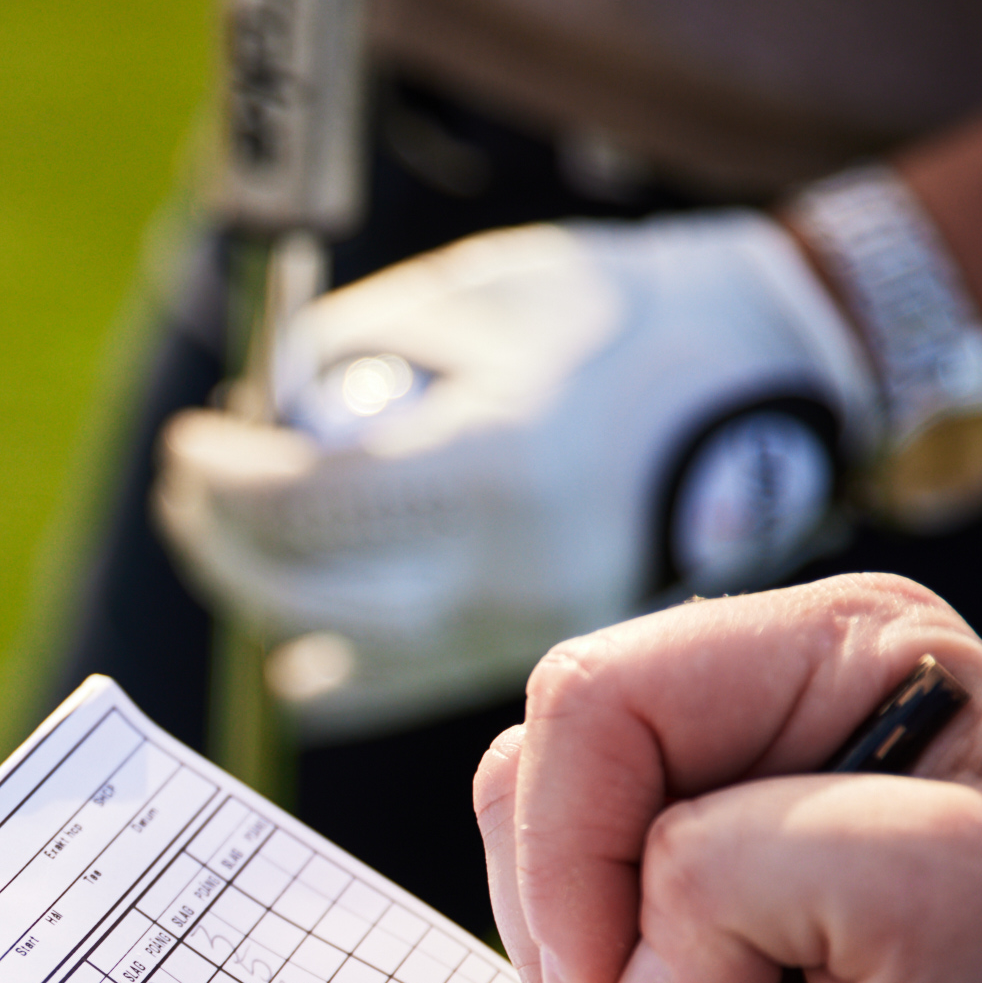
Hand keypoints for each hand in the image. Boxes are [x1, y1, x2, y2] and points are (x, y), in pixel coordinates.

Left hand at [153, 213, 875, 735]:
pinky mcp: (550, 649)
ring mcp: (530, 621)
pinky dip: (343, 673)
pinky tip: (301, 653)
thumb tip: (266, 410)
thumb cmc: (630, 314)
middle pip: (303, 592)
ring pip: (347, 649)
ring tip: (234, 539)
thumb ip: (362, 348)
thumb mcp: (486, 294)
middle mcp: (505, 562)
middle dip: (224, 542)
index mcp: (490, 460)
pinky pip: (414, 688)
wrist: (787, 382)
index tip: (194, 442)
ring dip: (268, 600)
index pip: (301, 501)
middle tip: (194, 490)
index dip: (224, 474)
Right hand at [474, 574, 981, 982]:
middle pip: (543, 799)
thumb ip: (740, 882)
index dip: (569, 854)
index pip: (592, 703)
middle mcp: (759, 723)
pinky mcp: (698, 937)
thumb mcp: (936, 896)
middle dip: (605, 953)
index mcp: (823, 653)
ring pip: (551, 908)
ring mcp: (721, 835)